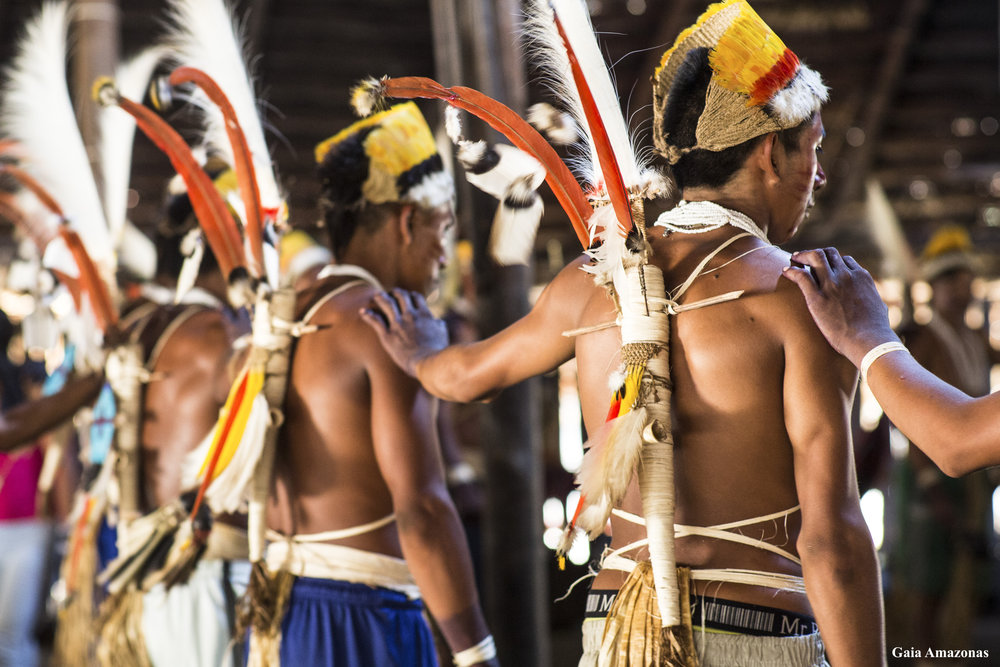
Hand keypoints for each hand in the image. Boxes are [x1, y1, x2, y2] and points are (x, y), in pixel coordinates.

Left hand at [360, 289, 448, 377]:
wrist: (428, 362)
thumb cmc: (437, 351)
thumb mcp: (442, 333)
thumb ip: (438, 324)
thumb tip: (437, 320)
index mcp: (424, 315)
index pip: (417, 298)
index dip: (412, 295)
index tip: (409, 296)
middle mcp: (410, 316)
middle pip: (401, 297)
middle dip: (396, 293)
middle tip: (392, 292)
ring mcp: (398, 325)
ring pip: (387, 304)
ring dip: (381, 298)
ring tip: (377, 295)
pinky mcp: (388, 336)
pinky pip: (375, 321)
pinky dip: (368, 315)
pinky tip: (362, 312)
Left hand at [782, 248, 898, 365]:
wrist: (869, 341)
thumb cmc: (875, 330)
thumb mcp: (879, 307)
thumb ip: (871, 299)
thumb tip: (874, 302)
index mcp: (862, 277)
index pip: (845, 260)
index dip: (833, 262)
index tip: (824, 267)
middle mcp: (847, 275)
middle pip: (829, 254)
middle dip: (817, 253)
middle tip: (806, 258)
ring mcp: (832, 285)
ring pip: (815, 257)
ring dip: (803, 256)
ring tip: (794, 259)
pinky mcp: (817, 297)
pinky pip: (801, 276)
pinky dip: (792, 271)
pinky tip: (785, 272)